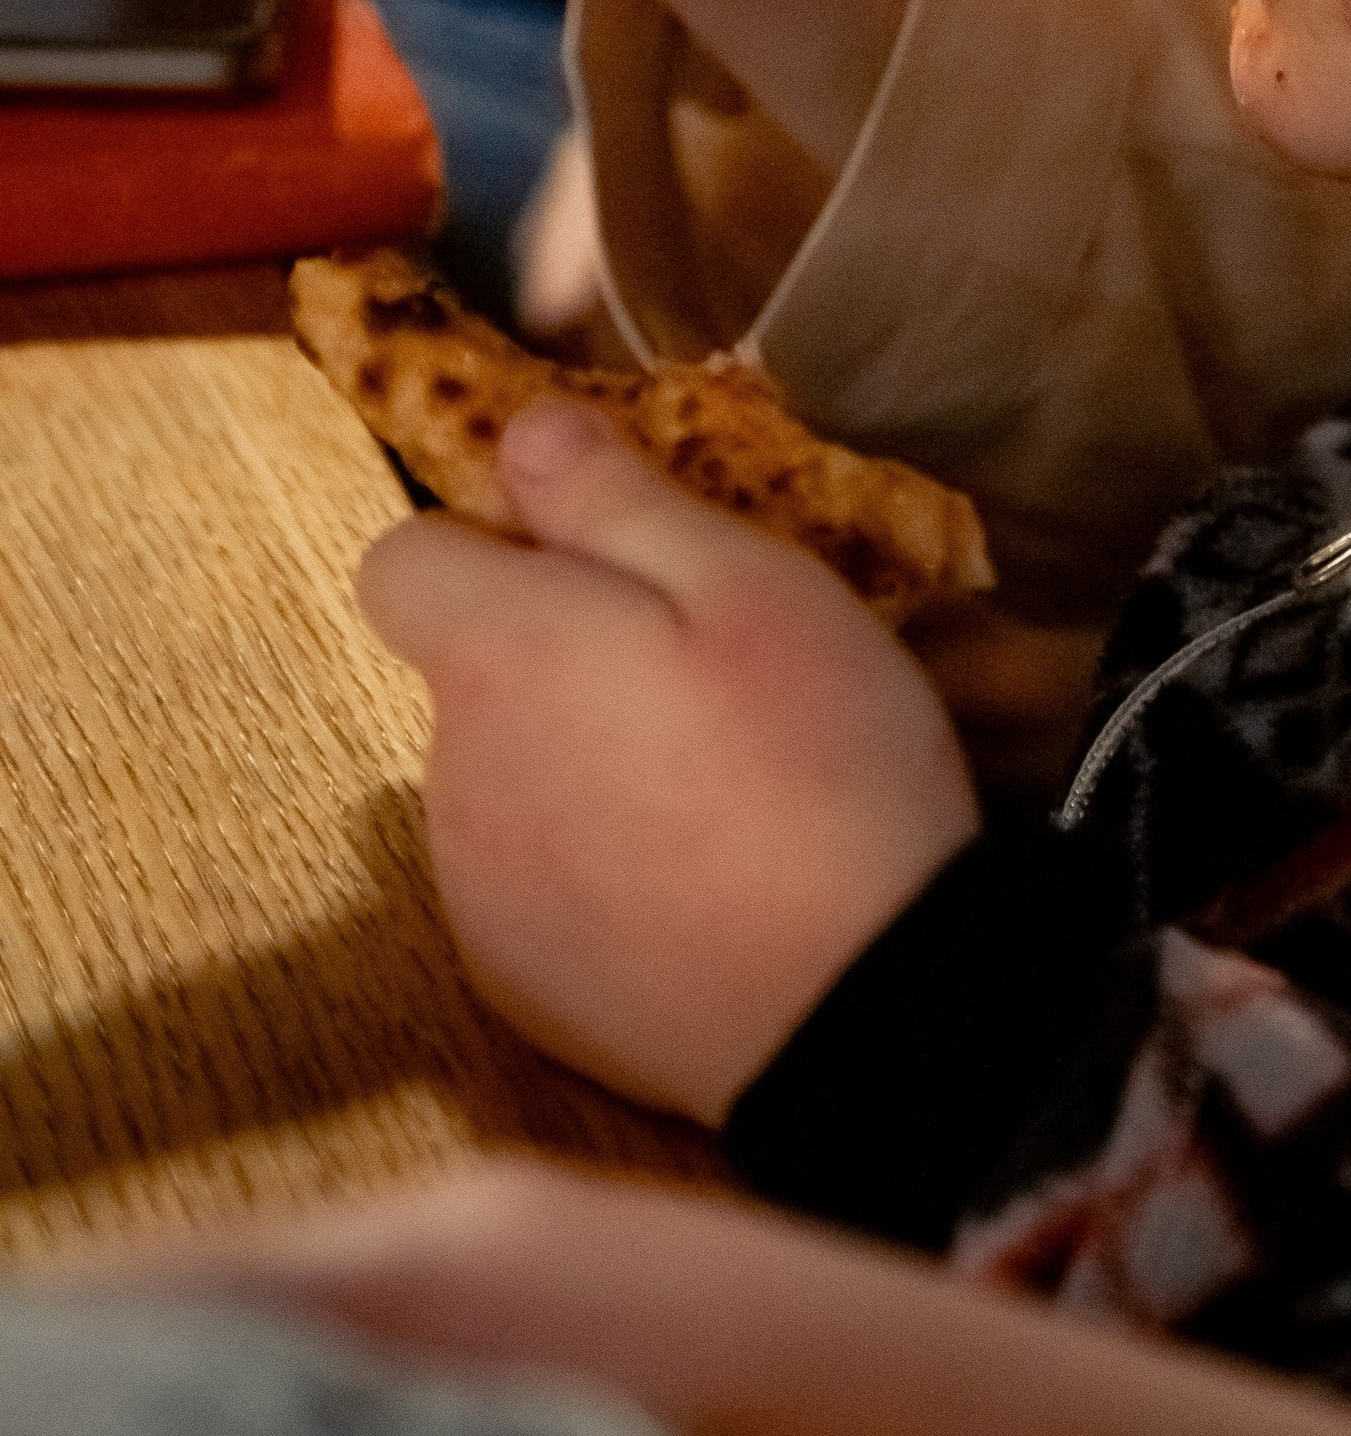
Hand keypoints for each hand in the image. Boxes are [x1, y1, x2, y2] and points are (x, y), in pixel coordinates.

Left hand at [358, 400, 979, 1120]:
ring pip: (505, 781)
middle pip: (470, 678)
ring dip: (580, 766)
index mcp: (495, 655)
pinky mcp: (519, 988)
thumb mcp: (748, 584)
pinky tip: (704, 888)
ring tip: (722, 794)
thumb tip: (521, 433)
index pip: (402, 561)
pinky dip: (596, 874)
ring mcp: (476, 893)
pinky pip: (535, 889)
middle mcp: (450, 772)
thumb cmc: (816, 761)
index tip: (608, 571)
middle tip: (709, 683)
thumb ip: (614, 502)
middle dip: (559, 661)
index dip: (493, 547)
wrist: (864, 1002)